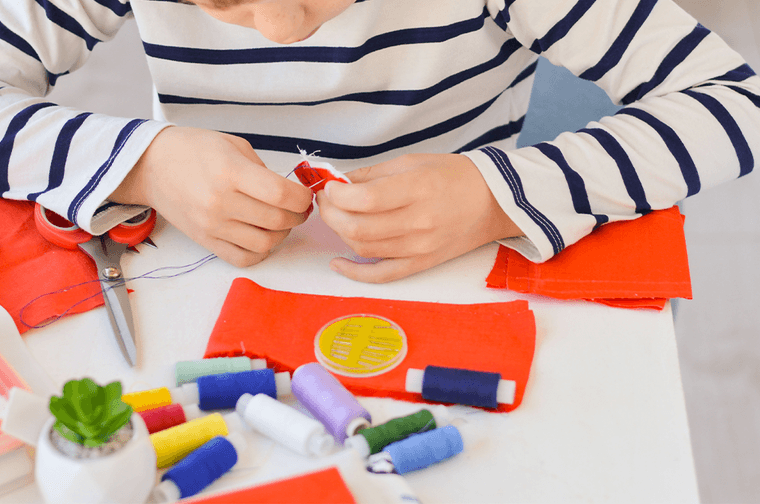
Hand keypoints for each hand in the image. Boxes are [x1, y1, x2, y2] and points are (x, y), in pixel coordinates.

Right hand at [110, 126, 312, 266]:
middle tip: (298, 208)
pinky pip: (243, 258)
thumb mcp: (233, 146)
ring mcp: (212, 225)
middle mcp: (221, 202)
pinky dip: (260, 251)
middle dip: (298, 215)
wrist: (152, 166)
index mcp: (230, 172)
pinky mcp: (205, 241)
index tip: (305, 195)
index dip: (303, 198)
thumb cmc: (192, 150)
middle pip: (278, 220)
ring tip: (280, 221)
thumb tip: (289, 192)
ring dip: (282, 234)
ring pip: (265, 243)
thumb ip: (263, 170)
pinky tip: (261, 236)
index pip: (282, 195)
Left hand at [316, 153, 522, 282]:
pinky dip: (355, 272)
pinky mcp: (421, 264)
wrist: (492, 202)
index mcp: (418, 189)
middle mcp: (419, 222)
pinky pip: (382, 275)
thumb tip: (339, 183)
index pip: (365, 199)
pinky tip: (338, 262)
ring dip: (340, 233)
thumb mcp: (412, 162)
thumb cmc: (454, 177)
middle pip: (358, 228)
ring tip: (337, 218)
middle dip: (331, 214)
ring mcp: (420, 248)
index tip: (330, 186)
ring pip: (363, 249)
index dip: (338, 194)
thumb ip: (373, 174)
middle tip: (326, 201)